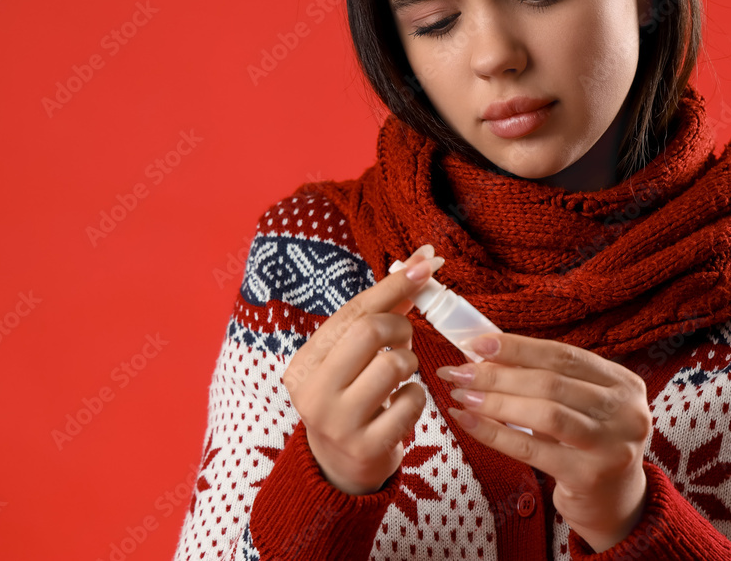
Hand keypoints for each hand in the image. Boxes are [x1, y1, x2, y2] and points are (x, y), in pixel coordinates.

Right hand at [282, 244, 444, 494]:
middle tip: (405, 338)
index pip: (352, 311)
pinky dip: (417, 397)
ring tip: (399, 376)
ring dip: (409, 363)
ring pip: (395, 364)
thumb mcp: (350, 360)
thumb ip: (378, 315)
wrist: (340, 467)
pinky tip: (402, 405)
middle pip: (370, 331)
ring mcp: (338, 422)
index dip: (393, 284)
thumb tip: (418, 265)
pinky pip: (412, 402)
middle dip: (400, 327)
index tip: (425, 263)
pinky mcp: (366, 447)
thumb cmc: (351, 400)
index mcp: (305, 363)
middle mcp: (313, 391)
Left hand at [435, 333, 651, 552]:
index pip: (564, 355)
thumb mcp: (576, 406)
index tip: (477, 343)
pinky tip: (467, 422)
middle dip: (497, 375)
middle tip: (459, 372)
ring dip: (494, 401)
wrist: (614, 503)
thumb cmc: (586, 444)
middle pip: (551, 383)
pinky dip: (494, 433)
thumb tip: (484, 356)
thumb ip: (542, 379)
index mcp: (624, 383)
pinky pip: (530, 450)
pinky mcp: (590, 477)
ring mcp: (612, 446)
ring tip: (461, 395)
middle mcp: (626, 411)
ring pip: (544, 414)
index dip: (518, 347)